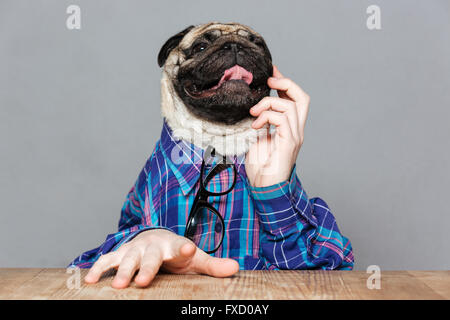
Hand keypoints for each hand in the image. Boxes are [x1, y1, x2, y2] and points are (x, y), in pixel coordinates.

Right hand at [84, 229, 238, 288]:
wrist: (158, 238)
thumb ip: (213, 266)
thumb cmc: (179, 253)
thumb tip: (235, 268)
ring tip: (116, 286)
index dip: (184, 248)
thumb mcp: (196, 259)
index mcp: (175, 246)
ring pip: (128, 257)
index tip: (187, 249)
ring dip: (122, 270)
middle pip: (150, 257)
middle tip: (142, 282)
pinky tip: (91, 281)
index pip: (181, 246)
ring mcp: (137, 249)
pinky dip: (100, 268)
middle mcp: (154, 246)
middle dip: (146, 268)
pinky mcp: (122, 253)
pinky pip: (108, 259)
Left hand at [245, 66, 309, 186]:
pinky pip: (282, 119)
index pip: (294, 100)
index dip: (284, 82)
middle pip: (303, 97)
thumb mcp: (257, 139)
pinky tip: (255, 125)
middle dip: (286, 83)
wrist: (265, 188)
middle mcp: (296, 130)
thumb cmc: (261, 168)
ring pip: (290, 105)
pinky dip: (266, 116)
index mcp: (290, 129)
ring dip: (268, 103)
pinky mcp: (289, 143)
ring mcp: (295, 136)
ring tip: (253, 113)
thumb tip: (253, 109)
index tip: (270, 71)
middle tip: (269, 81)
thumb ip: (260, 124)